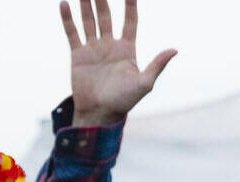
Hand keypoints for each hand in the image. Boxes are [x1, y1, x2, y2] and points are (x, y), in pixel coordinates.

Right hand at [61, 0, 176, 128]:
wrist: (99, 114)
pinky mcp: (78, 55)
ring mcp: (93, 48)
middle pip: (106, 16)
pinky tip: (64, 3)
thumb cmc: (124, 102)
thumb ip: (157, 65)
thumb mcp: (144, 83)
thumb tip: (174, 50)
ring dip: (86, 4)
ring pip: (89, 20)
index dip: (130, 5)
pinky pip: (72, 32)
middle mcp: (110, 45)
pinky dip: (68, 18)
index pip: (130, 21)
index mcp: (127, 49)